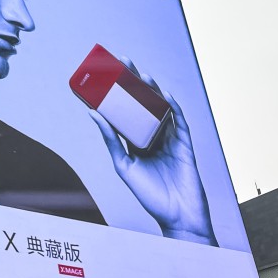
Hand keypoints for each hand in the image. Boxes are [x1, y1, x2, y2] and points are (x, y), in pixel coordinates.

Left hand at [88, 58, 216, 245]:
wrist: (177, 215)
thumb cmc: (150, 195)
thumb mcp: (124, 165)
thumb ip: (111, 139)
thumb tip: (93, 114)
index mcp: (136, 142)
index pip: (124, 113)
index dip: (115, 95)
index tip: (102, 76)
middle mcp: (152, 137)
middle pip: (141, 105)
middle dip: (131, 83)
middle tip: (119, 62)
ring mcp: (170, 139)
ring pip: (159, 108)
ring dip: (150, 89)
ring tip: (137, 71)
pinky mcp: (184, 144)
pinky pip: (178, 120)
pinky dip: (171, 106)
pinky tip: (162, 93)